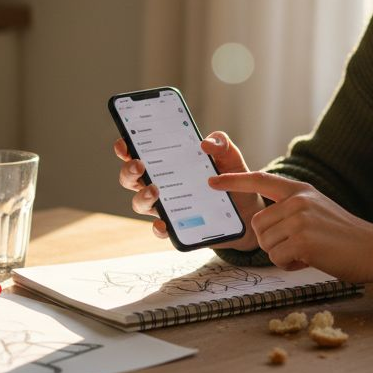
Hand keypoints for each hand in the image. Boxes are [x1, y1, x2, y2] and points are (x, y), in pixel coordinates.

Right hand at [114, 131, 263, 250]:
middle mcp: (161, 183)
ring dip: (141, 196)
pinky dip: (158, 227)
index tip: (124, 143)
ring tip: (155, 190)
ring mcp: (167, 206)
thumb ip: (220, 143)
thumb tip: (205, 143)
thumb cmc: (231, 177)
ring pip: (140, 203)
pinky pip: (161, 229)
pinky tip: (164, 223)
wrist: (248, 209)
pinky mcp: (178, 226)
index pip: (139, 152)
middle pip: (131, 178)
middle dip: (129, 171)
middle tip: (140, 165)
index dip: (126, 147)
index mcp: (168, 162)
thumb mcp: (230, 156)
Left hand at [208, 172, 372, 283]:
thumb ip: (292, 210)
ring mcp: (300, 219)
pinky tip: (310, 259)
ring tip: (308, 251)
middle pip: (257, 224)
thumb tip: (263, 225)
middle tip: (297, 245)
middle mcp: (298, 200)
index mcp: (301, 190)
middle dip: (270, 241)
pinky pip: (276, 258)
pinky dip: (289, 265)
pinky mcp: (302, 240)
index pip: (261, 179)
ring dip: (281, 255)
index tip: (211, 182)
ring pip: (265, 243)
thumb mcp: (317, 210)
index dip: (234, 182)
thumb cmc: (345, 236)